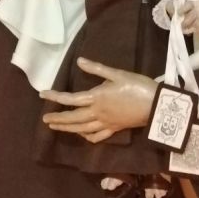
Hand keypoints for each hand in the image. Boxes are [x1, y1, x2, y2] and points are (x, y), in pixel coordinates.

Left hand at [39, 57, 157, 142]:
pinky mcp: (115, 129)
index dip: (55, 97)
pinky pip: (97, 136)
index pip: (70, 99)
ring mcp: (106, 123)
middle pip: (73, 118)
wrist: (156, 105)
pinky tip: (82, 135)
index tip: (42, 94)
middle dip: (58, 119)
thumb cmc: (137, 86)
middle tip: (45, 119)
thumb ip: (96, 69)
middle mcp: (98, 113)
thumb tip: (79, 61)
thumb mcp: (117, 73)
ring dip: (67, 128)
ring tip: (55, 127)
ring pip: (82, 129)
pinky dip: (86, 136)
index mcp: (96, 98)